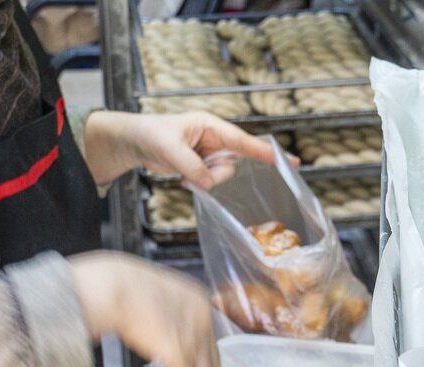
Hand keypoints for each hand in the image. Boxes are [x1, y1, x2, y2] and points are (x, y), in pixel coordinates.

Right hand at [70, 252, 219, 366]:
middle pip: (213, 358)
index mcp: (200, 303)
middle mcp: (203, 321)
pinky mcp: (178, 353)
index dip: (209, 357)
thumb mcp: (162, 293)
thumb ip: (172, 311)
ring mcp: (192, 338)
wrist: (114, 288)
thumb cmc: (127, 287)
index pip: (211, 337)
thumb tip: (168, 327)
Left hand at [83, 111, 291, 188]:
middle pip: (233, 164)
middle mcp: (215, 139)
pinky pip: (212, 181)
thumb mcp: (170, 149)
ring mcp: (211, 153)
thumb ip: (192, 166)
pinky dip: (199, 183)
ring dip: (205, 180)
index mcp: (211, 126)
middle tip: (192, 174)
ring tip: (183, 174)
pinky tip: (184, 178)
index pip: (243, 141)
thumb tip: (208, 184)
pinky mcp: (204, 165)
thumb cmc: (151, 134)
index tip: (288, 161)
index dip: (265, 152)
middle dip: (216, 174)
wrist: (135, 142)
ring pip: (223, 176)